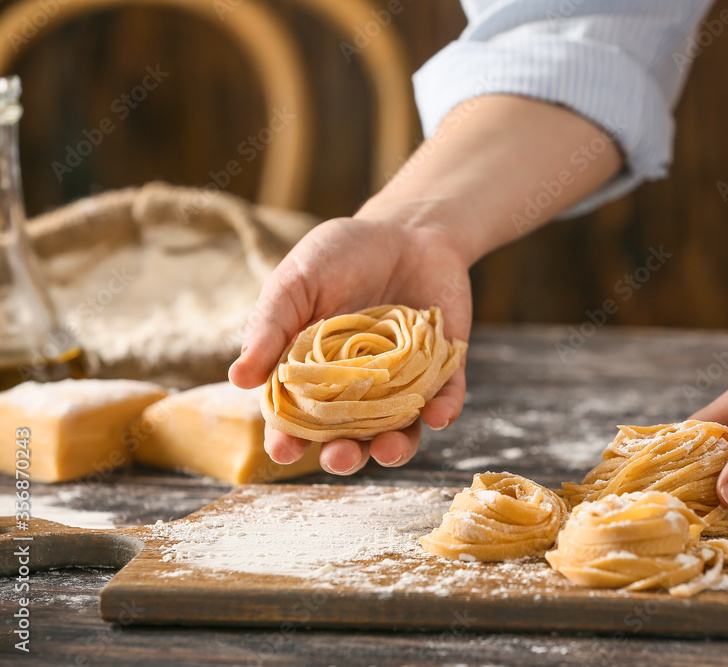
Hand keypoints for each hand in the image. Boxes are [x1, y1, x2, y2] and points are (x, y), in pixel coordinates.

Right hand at [229, 215, 470, 474]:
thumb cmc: (342, 255)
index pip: (297, 420)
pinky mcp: (443, 371)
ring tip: (389, 450)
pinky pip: (445, 401)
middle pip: (348, 438)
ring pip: (399, 432)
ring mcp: (402, 384)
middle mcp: (358, 391)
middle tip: (340, 457)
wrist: (408, 229)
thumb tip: (237, 379)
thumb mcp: (298, 282)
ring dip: (395, 449)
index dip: (288, 440)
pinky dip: (443, 412)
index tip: (284, 451)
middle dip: (343, 456)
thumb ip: (270, 326)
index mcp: (313, 376)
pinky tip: (437, 415)